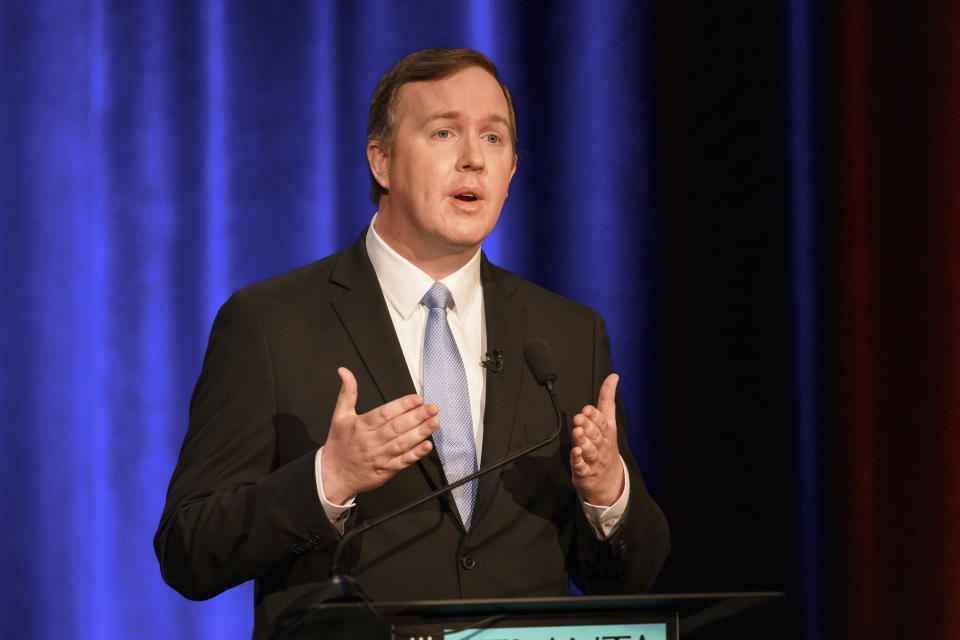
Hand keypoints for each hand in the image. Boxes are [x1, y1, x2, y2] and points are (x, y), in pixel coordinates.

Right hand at [321, 367, 439, 503]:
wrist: (332, 475)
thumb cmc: (338, 445)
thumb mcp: (339, 416)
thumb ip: (347, 392)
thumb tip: (344, 372)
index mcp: (360, 426)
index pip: (385, 413)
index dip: (403, 405)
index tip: (418, 399)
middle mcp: (370, 441)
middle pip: (397, 427)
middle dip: (417, 416)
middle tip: (433, 408)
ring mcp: (379, 457)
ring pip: (402, 443)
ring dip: (421, 432)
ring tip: (434, 422)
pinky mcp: (385, 470)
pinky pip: (403, 461)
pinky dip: (416, 454)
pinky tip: (427, 445)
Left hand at [570, 373, 624, 506]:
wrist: (609, 482)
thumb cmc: (605, 447)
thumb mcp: (609, 422)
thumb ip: (607, 399)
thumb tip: (613, 376)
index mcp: (607, 432)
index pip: (603, 422)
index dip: (594, 416)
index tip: (587, 409)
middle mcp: (602, 445)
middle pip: (596, 435)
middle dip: (588, 426)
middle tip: (579, 419)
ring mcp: (594, 460)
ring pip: (589, 450)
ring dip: (583, 441)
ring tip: (577, 433)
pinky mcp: (585, 472)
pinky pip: (581, 467)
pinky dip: (578, 460)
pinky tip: (575, 453)